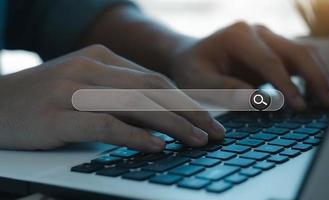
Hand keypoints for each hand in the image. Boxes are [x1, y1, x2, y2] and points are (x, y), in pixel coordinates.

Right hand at [0, 45, 224, 150]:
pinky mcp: (59, 116)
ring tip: (197, 141)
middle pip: (153, 89)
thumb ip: (118, 91)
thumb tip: (158, 111)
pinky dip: (136, 136)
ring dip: (173, 124)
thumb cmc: (43, 98)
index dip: (185, 99)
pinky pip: (107, 125)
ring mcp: (74, 90)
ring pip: (137, 105)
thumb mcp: (84, 83)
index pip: (155, 79)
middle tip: (213, 131)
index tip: (207, 117)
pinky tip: (158, 147)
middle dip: (189, 111)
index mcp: (101, 58)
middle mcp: (91, 69)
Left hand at [170, 22, 328, 110]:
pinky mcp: (271, 47)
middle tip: (325, 105)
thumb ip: (227, 90)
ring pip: (301, 53)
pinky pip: (296, 59)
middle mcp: (256, 31)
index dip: (286, 86)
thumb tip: (261, 101)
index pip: (269, 61)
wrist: (189, 56)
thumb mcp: (200, 83)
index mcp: (237, 37)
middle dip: (313, 78)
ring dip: (316, 76)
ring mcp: (266, 37)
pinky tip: (314, 94)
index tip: (299, 107)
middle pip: (294, 52)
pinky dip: (308, 75)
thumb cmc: (192, 70)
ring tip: (325, 102)